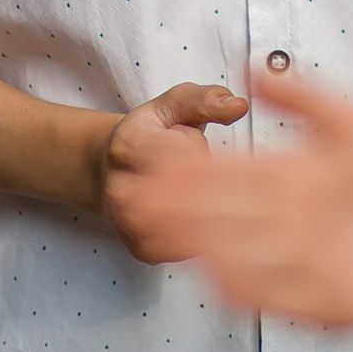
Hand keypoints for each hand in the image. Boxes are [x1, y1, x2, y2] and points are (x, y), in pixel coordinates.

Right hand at [98, 82, 249, 262]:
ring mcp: (130, 226)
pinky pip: (193, 244)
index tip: (198, 144)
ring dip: (211, 206)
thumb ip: (206, 100)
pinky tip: (200, 210)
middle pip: (192, 192)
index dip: (204, 149)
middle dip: (213, 179)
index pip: (184, 154)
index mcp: (128, 145)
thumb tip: (239, 105)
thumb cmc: (151, 134)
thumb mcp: (174, 104)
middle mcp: (120, 192)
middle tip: (206, 168)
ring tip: (195, 186)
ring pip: (195, 222)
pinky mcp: (145, 250)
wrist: (113, 173)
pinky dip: (207, 228)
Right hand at [129, 70, 352, 326]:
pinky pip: (278, 296)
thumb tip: (253, 68)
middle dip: (178, 204)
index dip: (191, 167)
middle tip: (130, 193)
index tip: (154, 154)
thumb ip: (306, 99)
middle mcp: (290, 223)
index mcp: (292, 180)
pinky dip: (246, 286)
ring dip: (198, 242)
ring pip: (240, 251)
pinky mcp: (326, 303)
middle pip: (224, 213)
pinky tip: (216, 274)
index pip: (230, 173)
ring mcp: (304, 264)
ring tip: (158, 229)